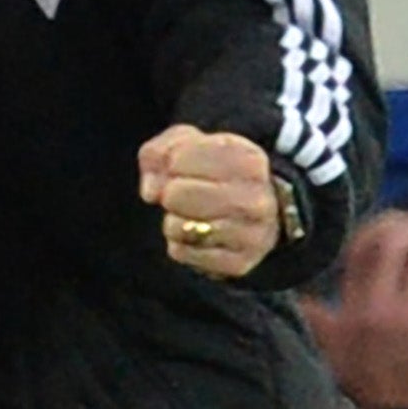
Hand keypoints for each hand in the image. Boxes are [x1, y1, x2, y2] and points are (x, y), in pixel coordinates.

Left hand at [138, 124, 280, 278]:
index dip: (170, 164)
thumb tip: (151, 191)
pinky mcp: (238, 263)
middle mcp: (257, 199)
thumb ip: (159, 152)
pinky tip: (194, 234)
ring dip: (173, 220)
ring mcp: (252, 235)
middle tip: (182, 194)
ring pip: (179, 228)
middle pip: (176, 195)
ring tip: (190, 214)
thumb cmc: (214, 169)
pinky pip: (182, 253)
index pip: (178, 160)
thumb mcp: (187, 144)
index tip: (182, 167)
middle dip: (169, 193)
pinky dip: (178, 244)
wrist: (256, 209)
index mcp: (248, 160)